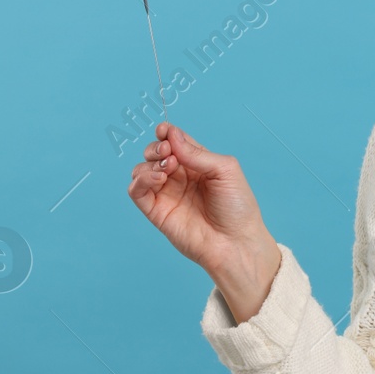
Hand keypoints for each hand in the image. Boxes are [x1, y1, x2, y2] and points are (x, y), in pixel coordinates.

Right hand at [127, 123, 279, 315]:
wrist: (235, 242)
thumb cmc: (237, 207)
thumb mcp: (225, 170)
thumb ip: (197, 153)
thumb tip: (171, 136)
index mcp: (198, 164)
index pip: (175, 141)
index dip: (167, 134)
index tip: (164, 131)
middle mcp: (180, 177)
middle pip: (155, 153)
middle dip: (156, 147)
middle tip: (168, 153)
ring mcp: (167, 194)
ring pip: (142, 169)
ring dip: (149, 163)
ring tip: (168, 168)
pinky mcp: (156, 211)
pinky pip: (137, 190)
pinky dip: (141, 179)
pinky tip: (159, 178)